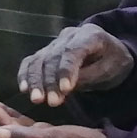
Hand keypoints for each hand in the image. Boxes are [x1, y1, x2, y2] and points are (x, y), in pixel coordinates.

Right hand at [18, 24, 134, 105]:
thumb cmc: (112, 62)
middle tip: (52, 102)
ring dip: (35, 82)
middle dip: (50, 82)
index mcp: (90, 35)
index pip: (73, 51)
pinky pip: (30, 63)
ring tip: (37, 100)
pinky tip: (24, 90)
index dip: (67, 70)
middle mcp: (68, 36)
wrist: (108, 53)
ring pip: (38, 60)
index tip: (65, 90)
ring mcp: (54, 43)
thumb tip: (64, 88)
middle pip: (52, 57)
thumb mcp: (110, 69)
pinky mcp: (43, 53)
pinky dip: (25, 76)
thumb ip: (88, 76)